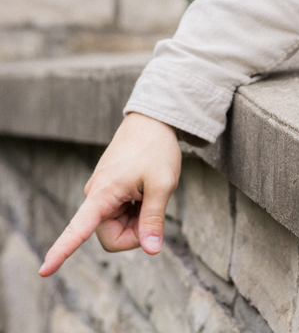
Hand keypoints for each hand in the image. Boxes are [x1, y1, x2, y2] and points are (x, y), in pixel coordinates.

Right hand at [39, 113, 180, 276]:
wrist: (152, 119)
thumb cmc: (155, 148)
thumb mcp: (162, 183)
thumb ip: (154, 218)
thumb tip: (151, 250)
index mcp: (102, 195)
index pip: (78, 230)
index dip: (62, 252)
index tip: (44, 271)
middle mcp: (95, 197)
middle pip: (113, 238)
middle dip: (136, 232)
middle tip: (154, 205)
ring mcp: (102, 196)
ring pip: (119, 228)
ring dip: (138, 220)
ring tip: (149, 192)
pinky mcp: (109, 193)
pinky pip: (121, 216)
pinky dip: (136, 211)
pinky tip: (145, 191)